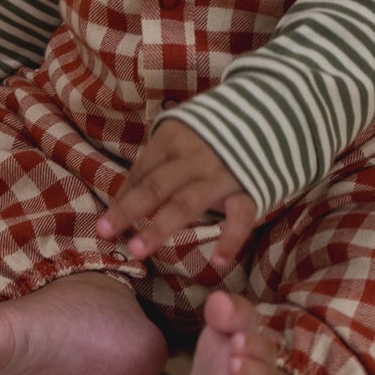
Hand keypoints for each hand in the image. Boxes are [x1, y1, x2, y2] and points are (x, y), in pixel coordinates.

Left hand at [95, 120, 257, 271]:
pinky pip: (240, 216)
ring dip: (160, 227)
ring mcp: (223, 171)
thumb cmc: (213, 131)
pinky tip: (219, 261)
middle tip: (106, 232)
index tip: (106, 224)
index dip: (123, 197)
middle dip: (129, 210)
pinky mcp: (251, 187)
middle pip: (156, 185)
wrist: (269, 113)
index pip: (142, 171)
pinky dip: (231, 238)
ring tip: (138, 251)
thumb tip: (123, 197)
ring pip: (187, 202)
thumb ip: (157, 162)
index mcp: (173, 136)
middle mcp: (195, 153)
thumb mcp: (181, 134)